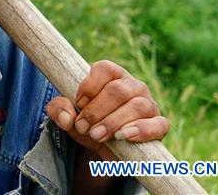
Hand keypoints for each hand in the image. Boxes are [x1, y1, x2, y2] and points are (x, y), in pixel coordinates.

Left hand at [47, 60, 168, 159]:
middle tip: (83, 127)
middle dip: (97, 111)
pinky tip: (124, 137)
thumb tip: (66, 117)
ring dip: (114, 122)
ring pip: (137, 106)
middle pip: (118, 90)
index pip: (105, 68)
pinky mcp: (159, 125)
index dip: (90, 86)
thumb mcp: (68, 116)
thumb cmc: (87, 123)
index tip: (78, 104)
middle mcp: (133, 86)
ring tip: (97, 136)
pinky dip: (142, 130)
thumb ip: (58, 109)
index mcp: (112, 76)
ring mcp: (149, 104)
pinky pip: (158, 124)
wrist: (106, 149)